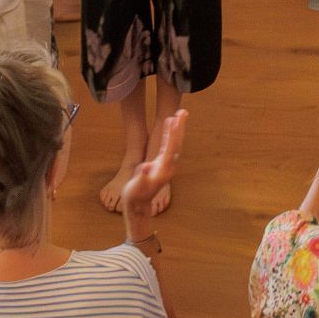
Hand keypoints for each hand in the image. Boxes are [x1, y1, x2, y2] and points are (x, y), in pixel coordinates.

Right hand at [122, 110, 185, 239]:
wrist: (138, 206)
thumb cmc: (135, 196)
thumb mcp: (136, 188)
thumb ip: (142, 177)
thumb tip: (145, 167)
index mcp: (163, 169)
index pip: (170, 147)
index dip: (172, 133)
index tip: (174, 119)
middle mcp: (168, 166)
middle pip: (176, 143)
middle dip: (180, 127)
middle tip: (183, 111)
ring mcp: (166, 165)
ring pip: (174, 144)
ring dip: (176, 130)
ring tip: (178, 114)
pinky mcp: (161, 165)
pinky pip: (167, 147)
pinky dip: (169, 136)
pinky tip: (169, 127)